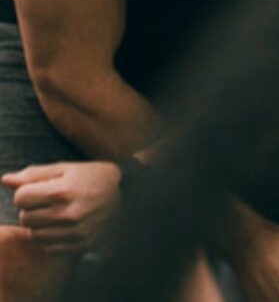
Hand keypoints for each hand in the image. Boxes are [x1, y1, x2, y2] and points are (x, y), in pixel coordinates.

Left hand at [4, 161, 121, 252]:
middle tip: (49, 203)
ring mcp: (76, 231)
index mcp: (63, 191)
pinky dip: (50, 238)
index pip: (21, 198)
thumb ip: (35, 174)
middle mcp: (69, 213)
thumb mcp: (67, 168)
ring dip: (40, 225)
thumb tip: (5, 180)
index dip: (27, 192)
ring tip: (56, 215)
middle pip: (25, 218)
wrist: (130, 195)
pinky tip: (62, 227)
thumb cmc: (94, 178)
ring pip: (34, 235)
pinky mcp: (81, 245)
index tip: (41, 190)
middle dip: (32, 209)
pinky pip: (48, 247)